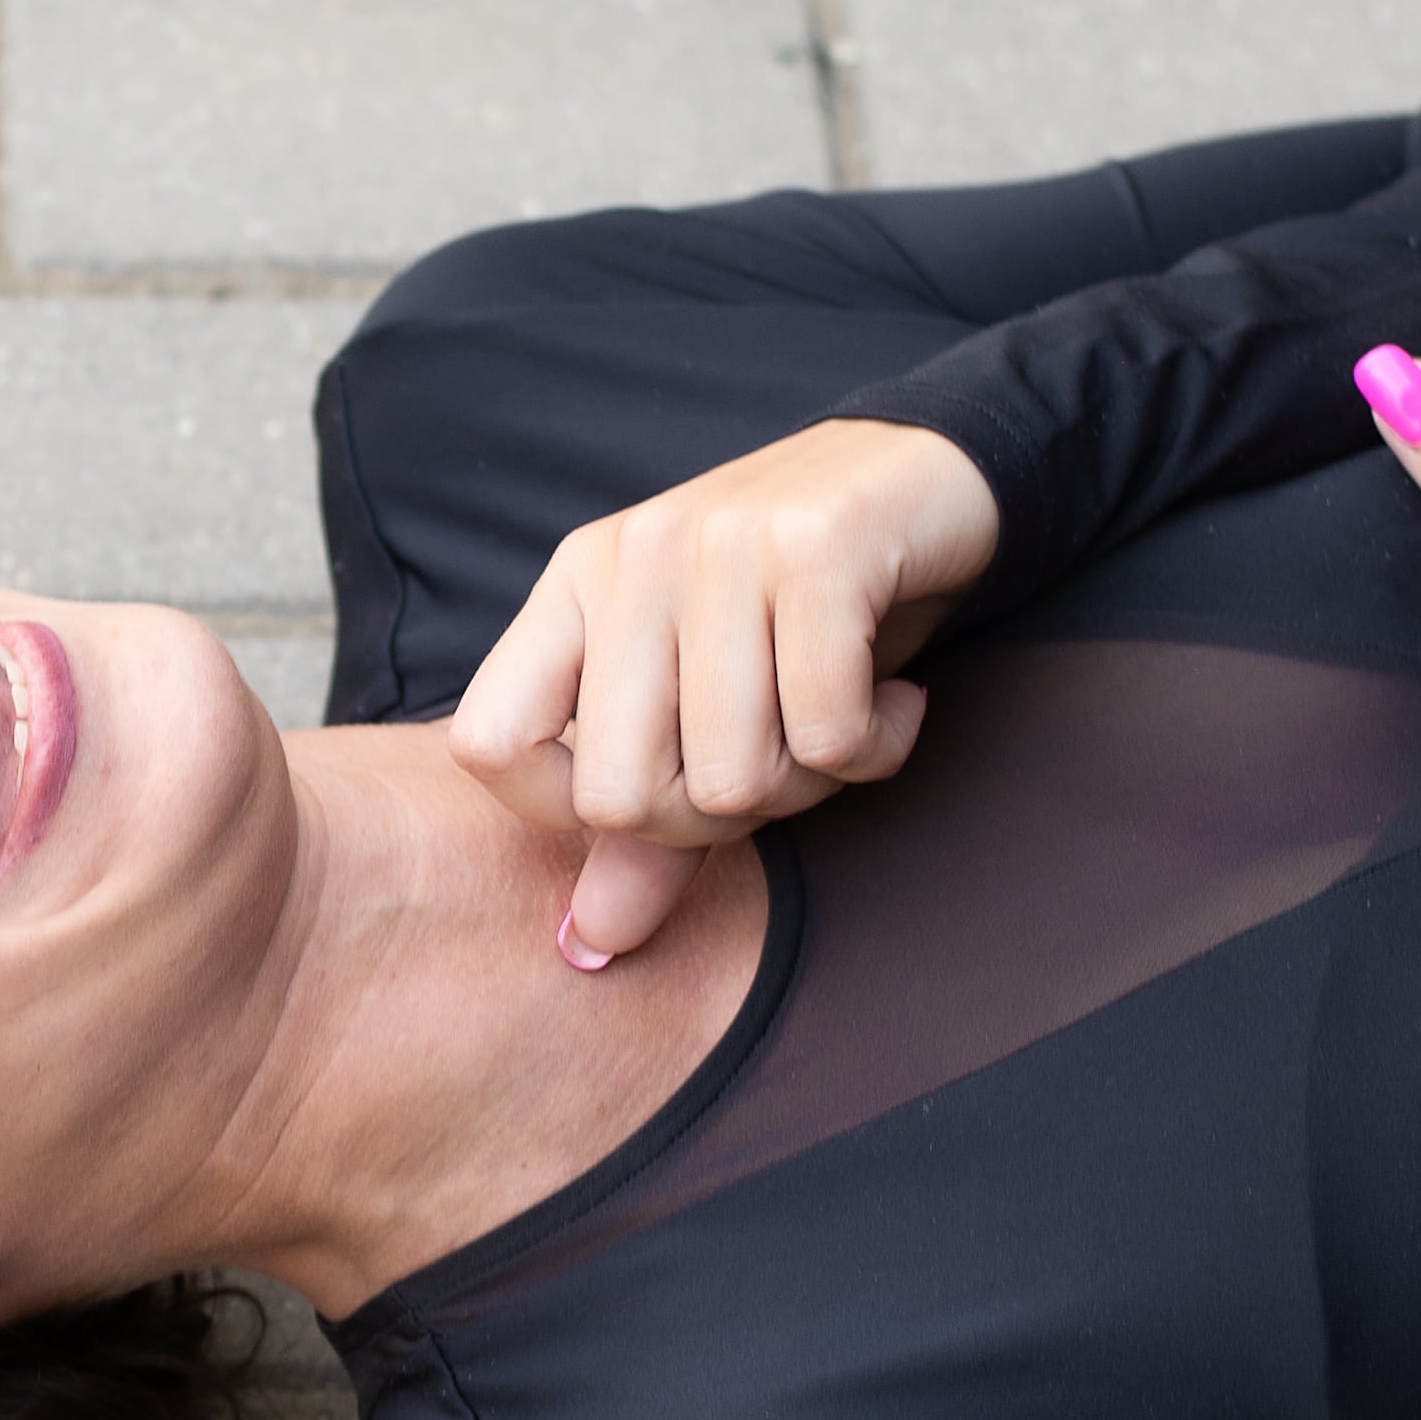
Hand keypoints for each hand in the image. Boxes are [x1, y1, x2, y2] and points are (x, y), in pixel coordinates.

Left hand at [445, 419, 997, 963]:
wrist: (931, 474)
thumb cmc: (806, 610)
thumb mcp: (709, 708)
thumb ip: (648, 828)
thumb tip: (593, 945)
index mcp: (576, 590)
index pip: (489, 745)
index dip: (561, 813)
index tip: (656, 792)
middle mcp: (631, 561)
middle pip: (619, 794)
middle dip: (715, 820)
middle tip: (776, 762)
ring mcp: (717, 547)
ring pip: (729, 776)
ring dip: (808, 784)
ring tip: (839, 719)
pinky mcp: (815, 551)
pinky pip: (826, 735)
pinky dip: (875, 748)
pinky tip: (894, 700)